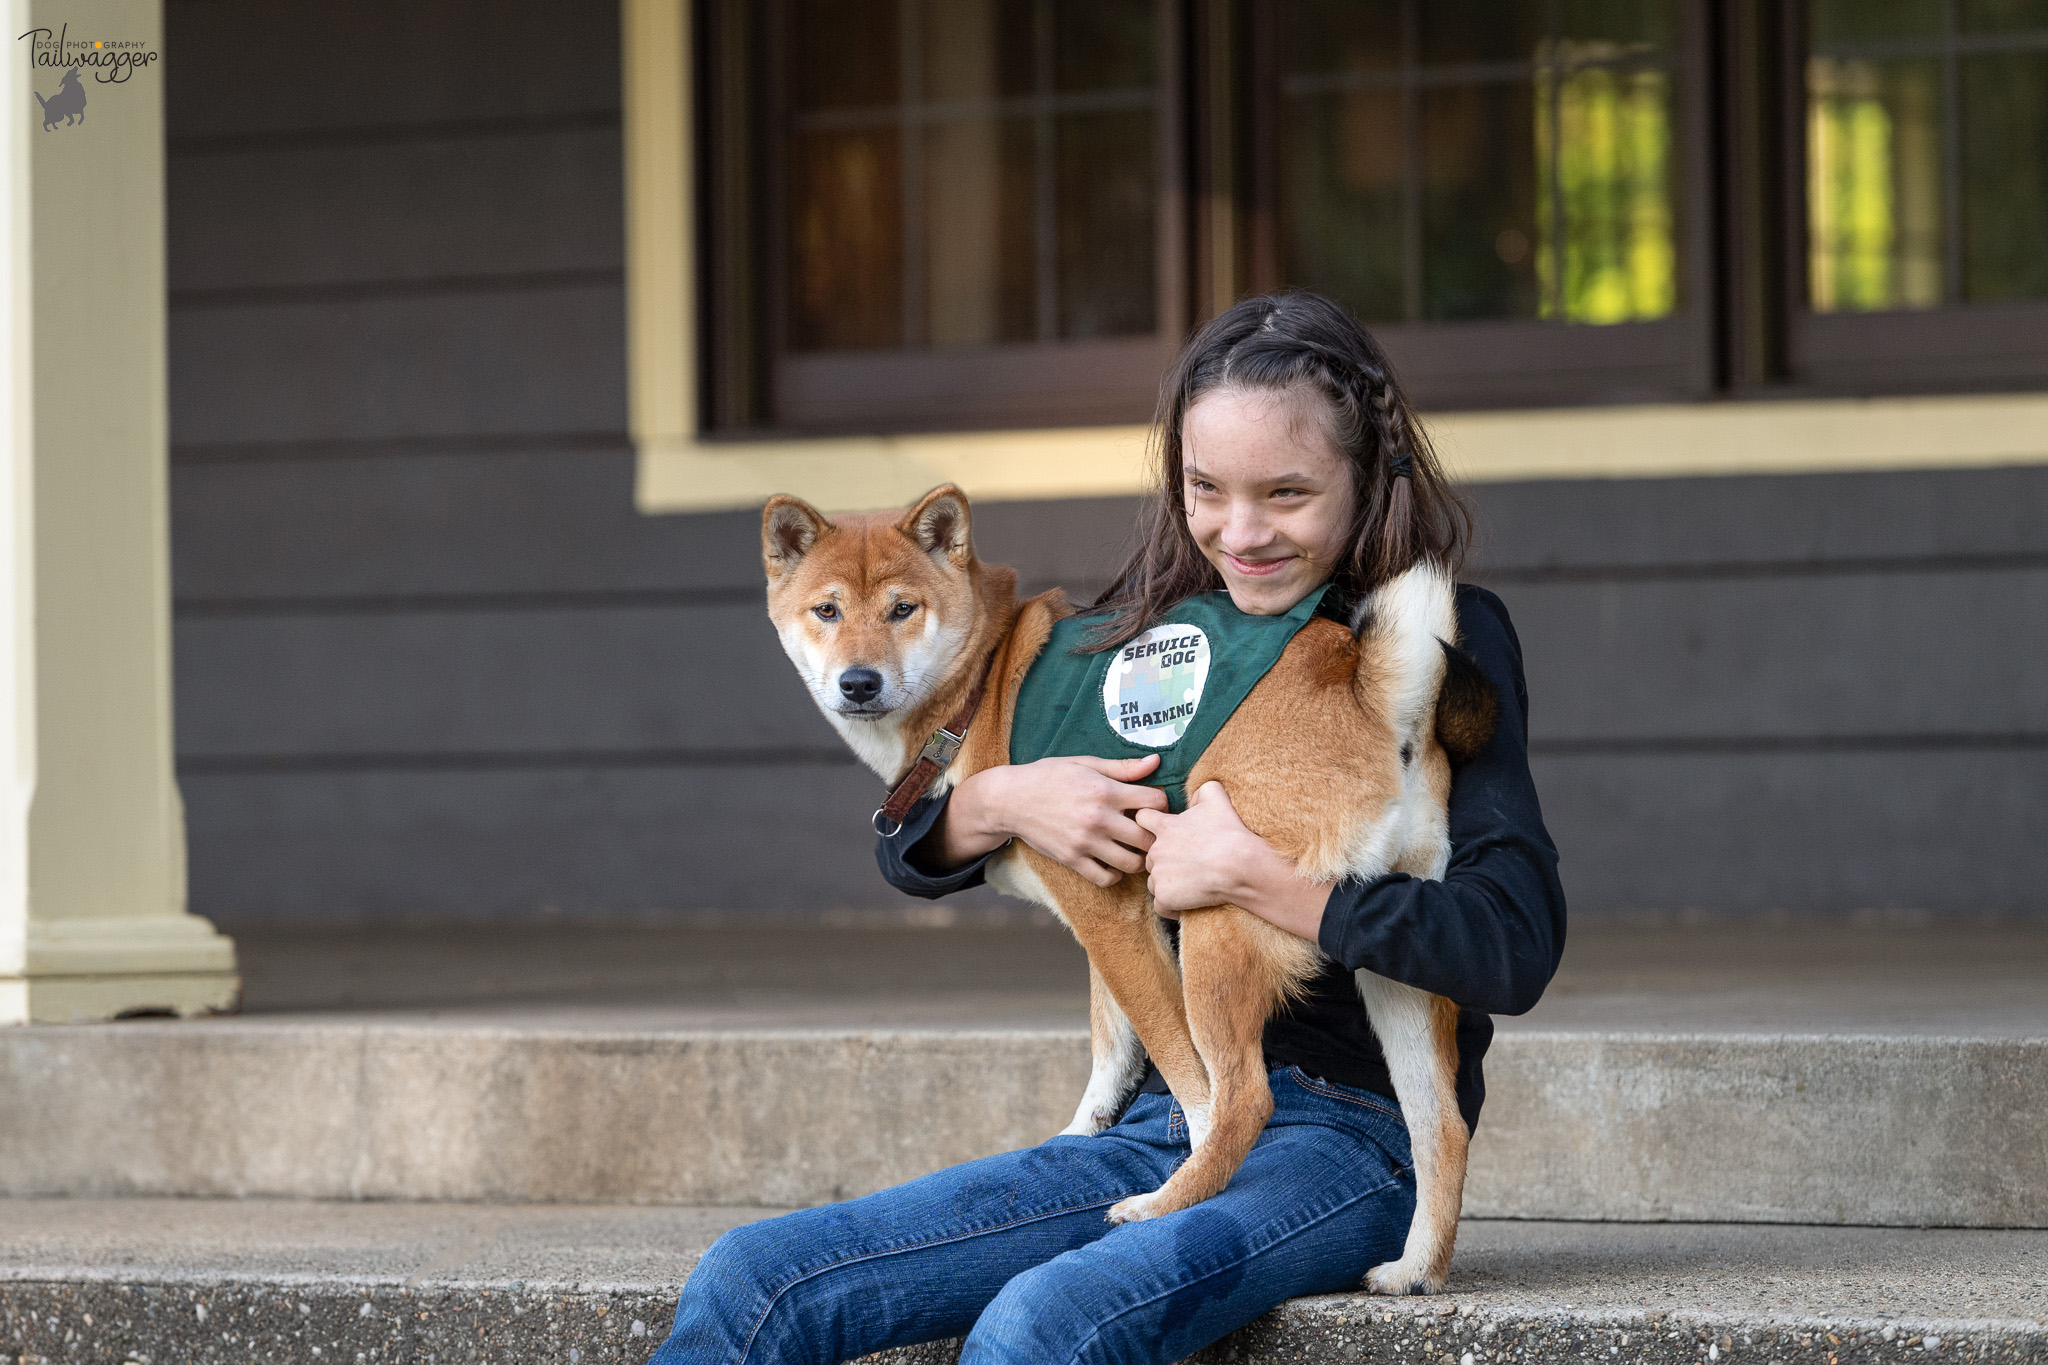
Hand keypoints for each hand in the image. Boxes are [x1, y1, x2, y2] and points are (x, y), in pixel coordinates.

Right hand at [936, 754, 1169, 887]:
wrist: (1011, 799)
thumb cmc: (1049, 777)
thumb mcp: (1085, 763)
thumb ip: (1123, 767)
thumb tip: (1156, 762)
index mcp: (1105, 790)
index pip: (1155, 802)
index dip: (1161, 803)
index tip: (1153, 805)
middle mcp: (1098, 818)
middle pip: (1148, 837)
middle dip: (1153, 834)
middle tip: (1147, 830)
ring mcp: (1085, 842)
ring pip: (1132, 863)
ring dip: (1137, 857)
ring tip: (1132, 847)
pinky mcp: (1072, 860)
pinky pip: (1106, 878)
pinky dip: (1114, 874)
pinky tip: (1111, 860)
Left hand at [1134, 782, 1329, 940]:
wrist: (1239, 865)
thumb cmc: (1229, 832)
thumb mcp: (1216, 797)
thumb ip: (1200, 790)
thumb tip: (1193, 796)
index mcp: (1164, 827)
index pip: (1141, 819)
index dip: (1150, 824)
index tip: (1163, 832)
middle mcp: (1156, 851)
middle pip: (1149, 855)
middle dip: (1162, 858)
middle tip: (1185, 863)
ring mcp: (1159, 876)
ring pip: (1154, 880)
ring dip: (1167, 882)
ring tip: (1190, 884)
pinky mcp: (1166, 897)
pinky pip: (1161, 905)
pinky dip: (1172, 906)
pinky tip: (1187, 903)